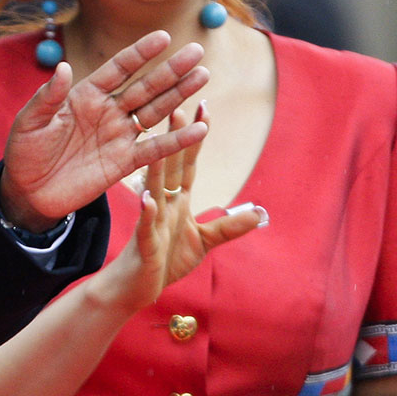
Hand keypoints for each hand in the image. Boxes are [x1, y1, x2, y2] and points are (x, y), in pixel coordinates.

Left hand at [0, 31, 208, 231]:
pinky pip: (154, 150)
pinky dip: (176, 140)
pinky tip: (199, 128)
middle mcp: (107, 111)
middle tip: (197, 51)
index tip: (164, 36)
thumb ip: (48, 96)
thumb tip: (63, 66)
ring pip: (155, 111)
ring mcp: (118, 136)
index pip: (118, 69)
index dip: (140, 53)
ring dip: (178, 95)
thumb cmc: (25, 151)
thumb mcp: (30, 121)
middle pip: (145, 86)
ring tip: (203, 76)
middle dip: (170, 70)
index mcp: (86, 94)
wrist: (28, 192)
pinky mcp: (123, 163)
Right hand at [95, 105, 263, 311]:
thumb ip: (230, 226)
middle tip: (177, 106)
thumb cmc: (164, 261)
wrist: (135, 288)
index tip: (203, 109)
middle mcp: (162, 203)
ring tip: (159, 140)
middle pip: (170, 166)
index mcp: (177, 200)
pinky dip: (147, 212)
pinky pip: (145, 225)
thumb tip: (261, 213)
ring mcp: (152, 221)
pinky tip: (147, 198)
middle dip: (174, 138)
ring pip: (154, 188)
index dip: (196, 138)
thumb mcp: (204, 241)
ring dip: (158, 165)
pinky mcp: (144, 243)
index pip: (188, 163)